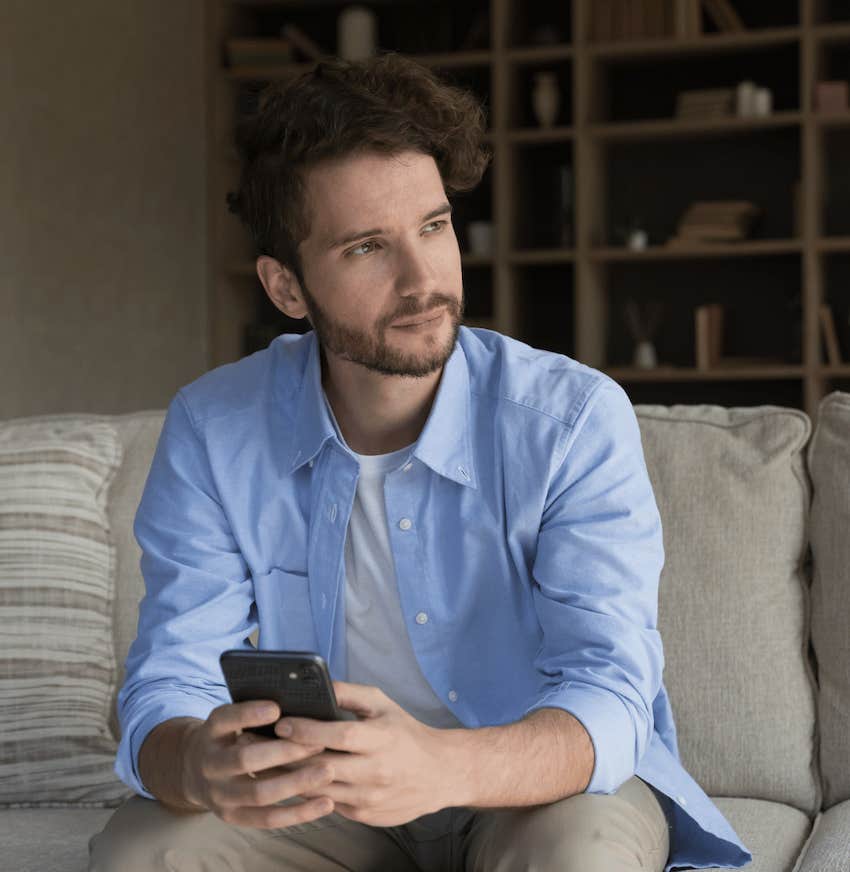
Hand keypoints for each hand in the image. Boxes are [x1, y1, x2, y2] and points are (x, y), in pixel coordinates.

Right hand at [181, 700, 335, 828]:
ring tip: (328, 771)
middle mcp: (211, 764)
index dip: (249, 714)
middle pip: (246, 759)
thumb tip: (298, 701)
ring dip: (296, 783)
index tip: (277, 708)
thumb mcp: (230, 719)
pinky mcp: (233, 817)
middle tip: (319, 743)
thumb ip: (254, 712)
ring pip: (259, 793)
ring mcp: (219, 794)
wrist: (193, 771)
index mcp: (211, 732)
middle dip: (284, 751)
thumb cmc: (229, 736)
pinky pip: (268, 819)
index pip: (226, 719)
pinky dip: (298, 813)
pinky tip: (326, 802)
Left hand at [274, 682, 456, 826]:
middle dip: (286, 756)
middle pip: (321, 767)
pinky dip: (307, 792)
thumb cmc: (405, 733)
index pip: (338, 735)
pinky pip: (327, 803)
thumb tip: (316, 683)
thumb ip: (349, 693)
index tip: (281, 723)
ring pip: (319, 790)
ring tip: (264, 762)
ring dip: (289, 777)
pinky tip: (289, 780)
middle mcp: (375, 771)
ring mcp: (369, 797)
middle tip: (259, 744)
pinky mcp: (364, 815)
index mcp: (381, 739)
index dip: (307, 730)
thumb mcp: (382, 704)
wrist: (439, 773)